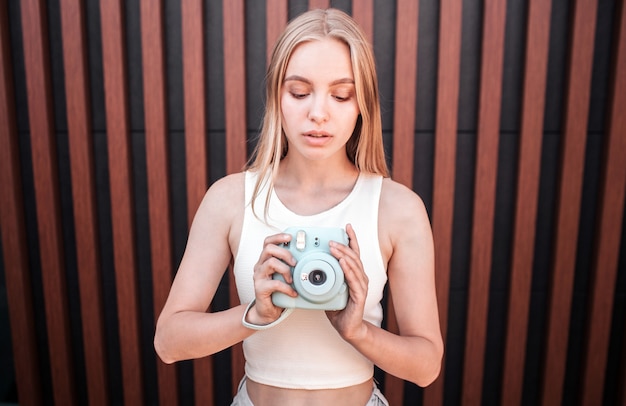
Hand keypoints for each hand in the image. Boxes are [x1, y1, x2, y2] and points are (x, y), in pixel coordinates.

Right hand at [248, 233, 297, 324]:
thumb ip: (290, 266)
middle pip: (268, 249)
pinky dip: (287, 287)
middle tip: (295, 263)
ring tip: (292, 279)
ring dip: (286, 269)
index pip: (267, 242)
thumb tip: (308, 258)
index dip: (278, 237)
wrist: (267, 311)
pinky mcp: (260, 288)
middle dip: (285, 253)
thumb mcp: (284, 275)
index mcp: (265, 260)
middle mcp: (260, 266)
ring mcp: (258, 277)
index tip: (290, 237)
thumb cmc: (278, 291)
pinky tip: (293, 292)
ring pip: (271, 263)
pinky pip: (274, 283)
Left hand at [326, 224, 368, 341]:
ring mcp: (361, 286)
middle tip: (333, 240)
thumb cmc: (339, 308)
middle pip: (354, 257)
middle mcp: (360, 278)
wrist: (347, 328)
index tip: (347, 227)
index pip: (353, 253)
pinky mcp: (359, 296)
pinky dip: (348, 270)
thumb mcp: (329, 289)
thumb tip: (310, 266)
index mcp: (353, 274)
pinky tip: (343, 264)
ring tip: (335, 248)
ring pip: (354, 266)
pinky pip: (354, 280)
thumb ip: (324, 277)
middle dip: (343, 246)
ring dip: (344, 256)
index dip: (351, 239)